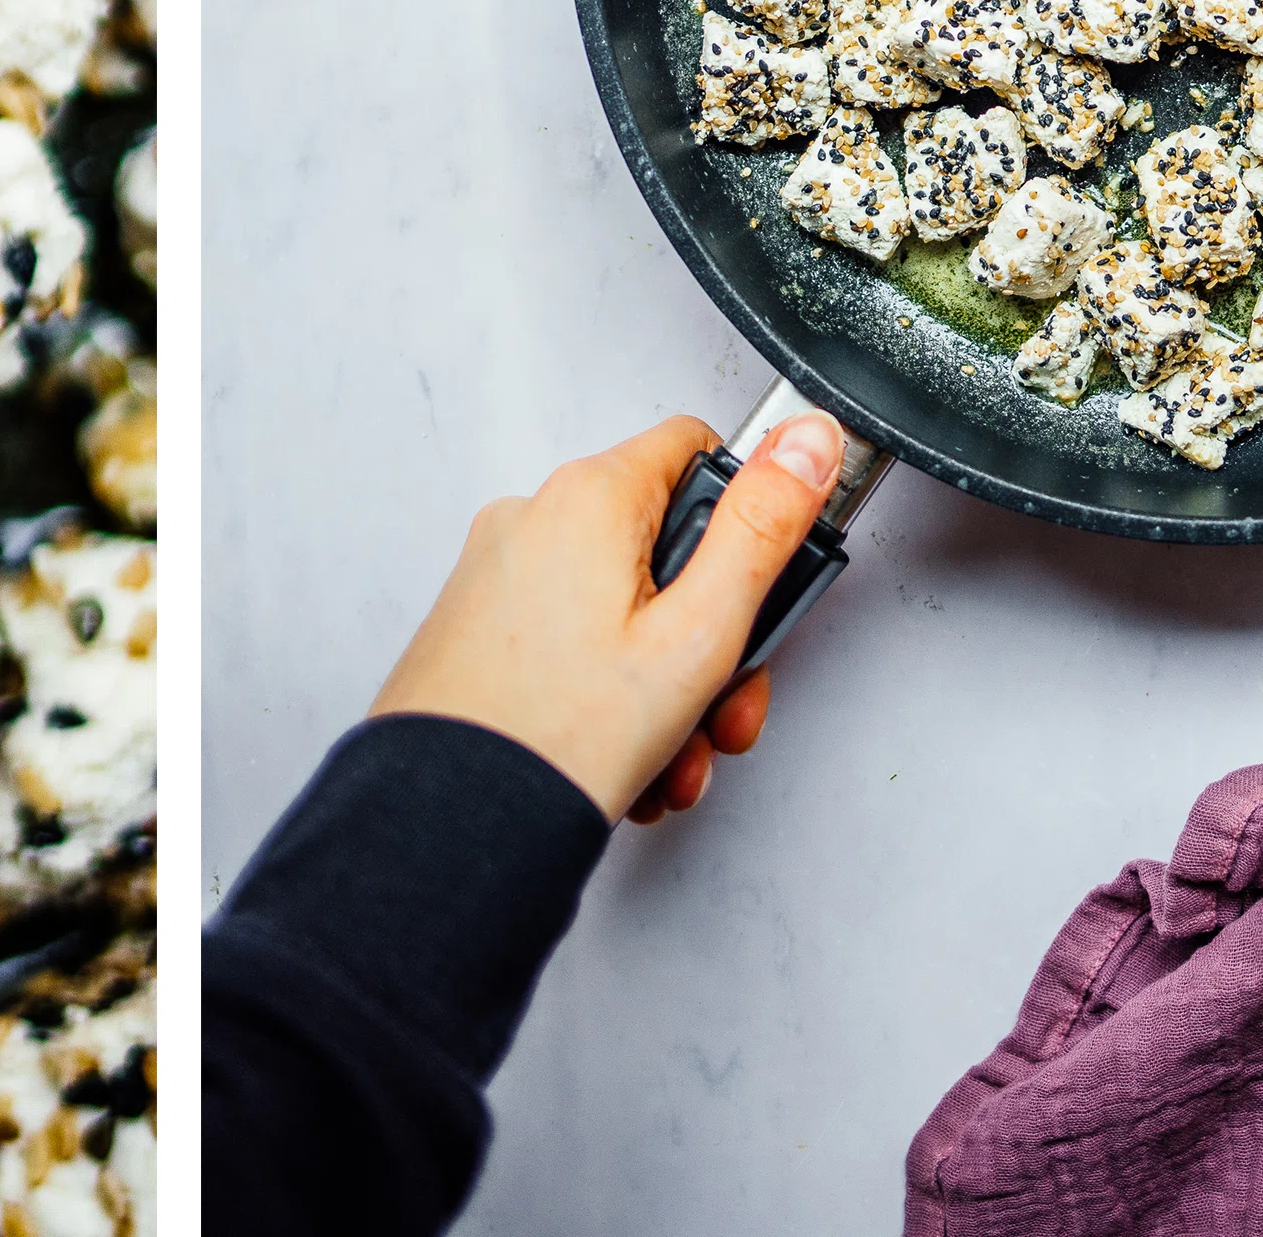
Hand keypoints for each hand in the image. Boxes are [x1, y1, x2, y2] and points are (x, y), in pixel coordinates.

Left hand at [370, 408, 847, 824]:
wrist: (455, 821)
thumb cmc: (559, 735)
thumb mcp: (699, 632)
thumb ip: (762, 528)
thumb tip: (808, 441)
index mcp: (589, 498)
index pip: (698, 452)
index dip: (749, 515)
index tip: (766, 583)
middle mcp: (535, 519)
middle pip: (666, 549)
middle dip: (712, 639)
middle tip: (723, 708)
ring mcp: (501, 575)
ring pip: (623, 609)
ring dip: (666, 687)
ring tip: (671, 756)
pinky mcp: (480, 627)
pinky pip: (573, 641)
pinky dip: (609, 696)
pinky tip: (625, 763)